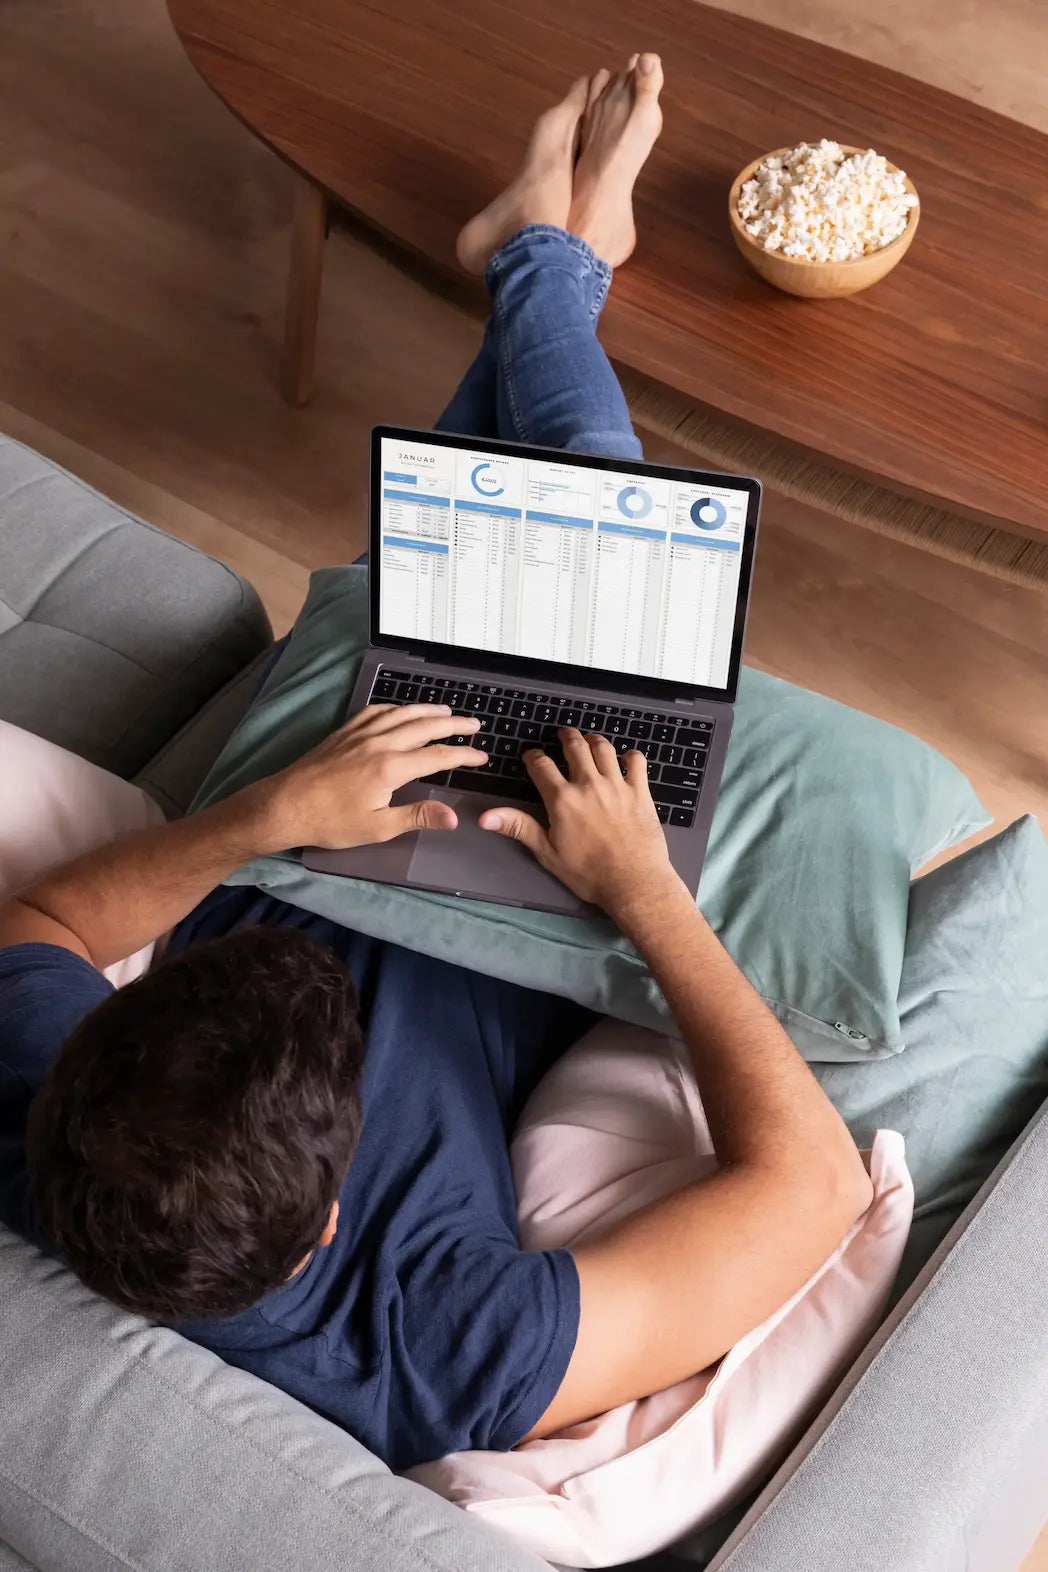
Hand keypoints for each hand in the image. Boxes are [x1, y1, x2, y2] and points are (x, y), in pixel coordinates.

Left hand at [255, 704, 487, 850]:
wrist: (285, 805)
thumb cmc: (331, 821)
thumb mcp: (378, 827)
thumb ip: (417, 817)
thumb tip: (453, 816)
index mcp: (391, 767)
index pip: (438, 756)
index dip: (463, 755)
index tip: (481, 756)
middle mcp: (379, 742)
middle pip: (424, 726)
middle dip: (453, 724)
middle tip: (474, 722)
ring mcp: (360, 733)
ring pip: (401, 713)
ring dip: (427, 710)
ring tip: (446, 710)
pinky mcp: (344, 732)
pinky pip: (376, 711)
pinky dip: (395, 707)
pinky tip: (401, 710)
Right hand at [479, 728, 680, 915]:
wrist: (633, 883)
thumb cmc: (588, 873)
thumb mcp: (547, 853)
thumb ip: (519, 828)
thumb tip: (485, 817)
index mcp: (562, 799)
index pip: (541, 765)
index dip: (533, 756)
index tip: (531, 755)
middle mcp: (589, 784)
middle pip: (575, 746)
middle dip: (566, 736)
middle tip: (563, 733)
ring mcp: (617, 785)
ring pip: (604, 748)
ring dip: (594, 740)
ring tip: (589, 740)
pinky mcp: (640, 792)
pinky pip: (636, 762)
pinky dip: (630, 756)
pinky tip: (625, 759)